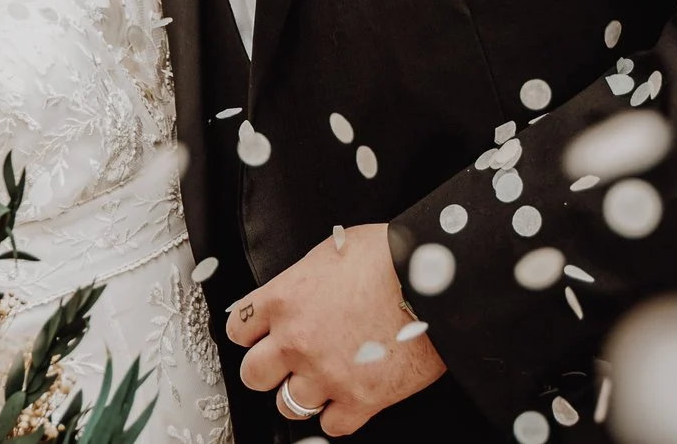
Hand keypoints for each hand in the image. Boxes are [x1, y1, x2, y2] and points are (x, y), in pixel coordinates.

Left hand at [229, 224, 444, 435]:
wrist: (438, 281)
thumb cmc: (391, 256)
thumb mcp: (333, 250)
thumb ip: (304, 279)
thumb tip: (300, 289)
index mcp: (285, 298)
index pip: (238, 329)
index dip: (252, 333)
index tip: (263, 334)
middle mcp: (296, 340)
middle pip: (253, 375)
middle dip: (269, 369)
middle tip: (289, 361)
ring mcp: (326, 374)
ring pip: (288, 405)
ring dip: (303, 394)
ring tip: (323, 378)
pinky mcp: (360, 400)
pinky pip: (331, 426)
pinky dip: (339, 415)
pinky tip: (349, 395)